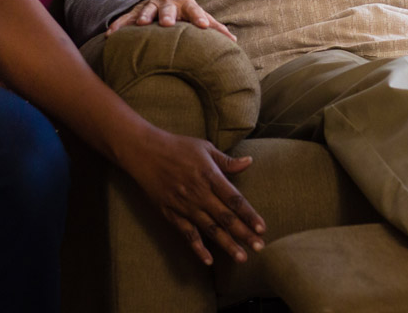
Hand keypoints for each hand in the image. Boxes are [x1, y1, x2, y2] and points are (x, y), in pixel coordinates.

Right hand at [107, 0, 235, 40]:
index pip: (194, 9)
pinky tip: (111, 35)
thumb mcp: (199, 19)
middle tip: (167, 24)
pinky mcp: (134, 13)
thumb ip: (215, 29)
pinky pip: (125, 19)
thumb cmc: (186, 17)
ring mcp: (150, 7)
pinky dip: (119, 26)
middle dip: (167, 15)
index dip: (199, 17)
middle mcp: (168, 4)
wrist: (162, 6)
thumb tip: (234, 42)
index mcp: (186, 5)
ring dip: (143, 16)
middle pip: (168, 7)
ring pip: (146, 9)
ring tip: (142, 25)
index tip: (204, 27)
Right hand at [125, 128, 265, 264]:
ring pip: (209, 229)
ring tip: (242, 257)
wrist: (144, 152)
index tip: (262, 228)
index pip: (234, 199)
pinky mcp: (171, 213)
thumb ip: (227, 161)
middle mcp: (199, 193)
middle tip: (259, 247)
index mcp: (210, 176)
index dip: (249, 215)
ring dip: (226, 244)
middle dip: (244, 234)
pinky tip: (208, 260)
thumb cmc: (178, 147)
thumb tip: (249, 162)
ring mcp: (184, 205)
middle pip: (225, 218)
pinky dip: (197, 247)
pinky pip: (186, 233)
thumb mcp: (205, 148)